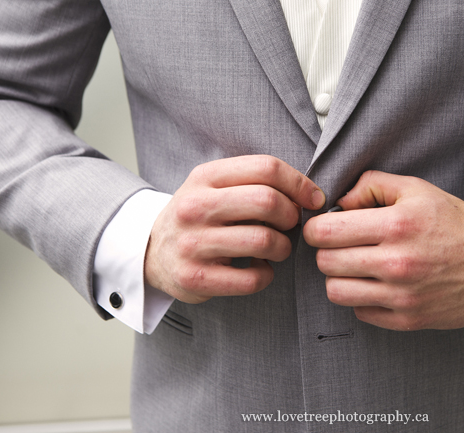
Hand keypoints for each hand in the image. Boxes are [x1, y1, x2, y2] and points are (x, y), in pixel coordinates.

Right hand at [145, 155, 324, 302]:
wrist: (151, 251)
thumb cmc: (199, 216)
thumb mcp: (215, 186)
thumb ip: (255, 182)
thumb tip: (310, 195)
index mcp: (204, 177)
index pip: (266, 168)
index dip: (299, 183)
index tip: (313, 199)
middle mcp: (195, 207)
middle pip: (268, 202)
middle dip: (292, 216)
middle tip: (290, 225)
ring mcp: (193, 244)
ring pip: (264, 241)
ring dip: (283, 248)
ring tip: (277, 248)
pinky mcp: (196, 278)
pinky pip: (252, 278)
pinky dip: (266, 275)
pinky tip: (260, 268)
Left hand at [303, 171, 463, 330]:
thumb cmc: (455, 224)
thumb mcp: (417, 189)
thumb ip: (372, 185)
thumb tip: (339, 202)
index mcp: (396, 226)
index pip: (325, 232)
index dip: (317, 228)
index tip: (324, 228)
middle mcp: (396, 263)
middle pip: (325, 262)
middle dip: (327, 251)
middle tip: (341, 246)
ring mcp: (402, 295)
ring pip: (336, 291)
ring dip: (339, 277)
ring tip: (355, 267)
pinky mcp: (408, 319)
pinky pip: (360, 312)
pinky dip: (361, 299)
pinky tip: (376, 285)